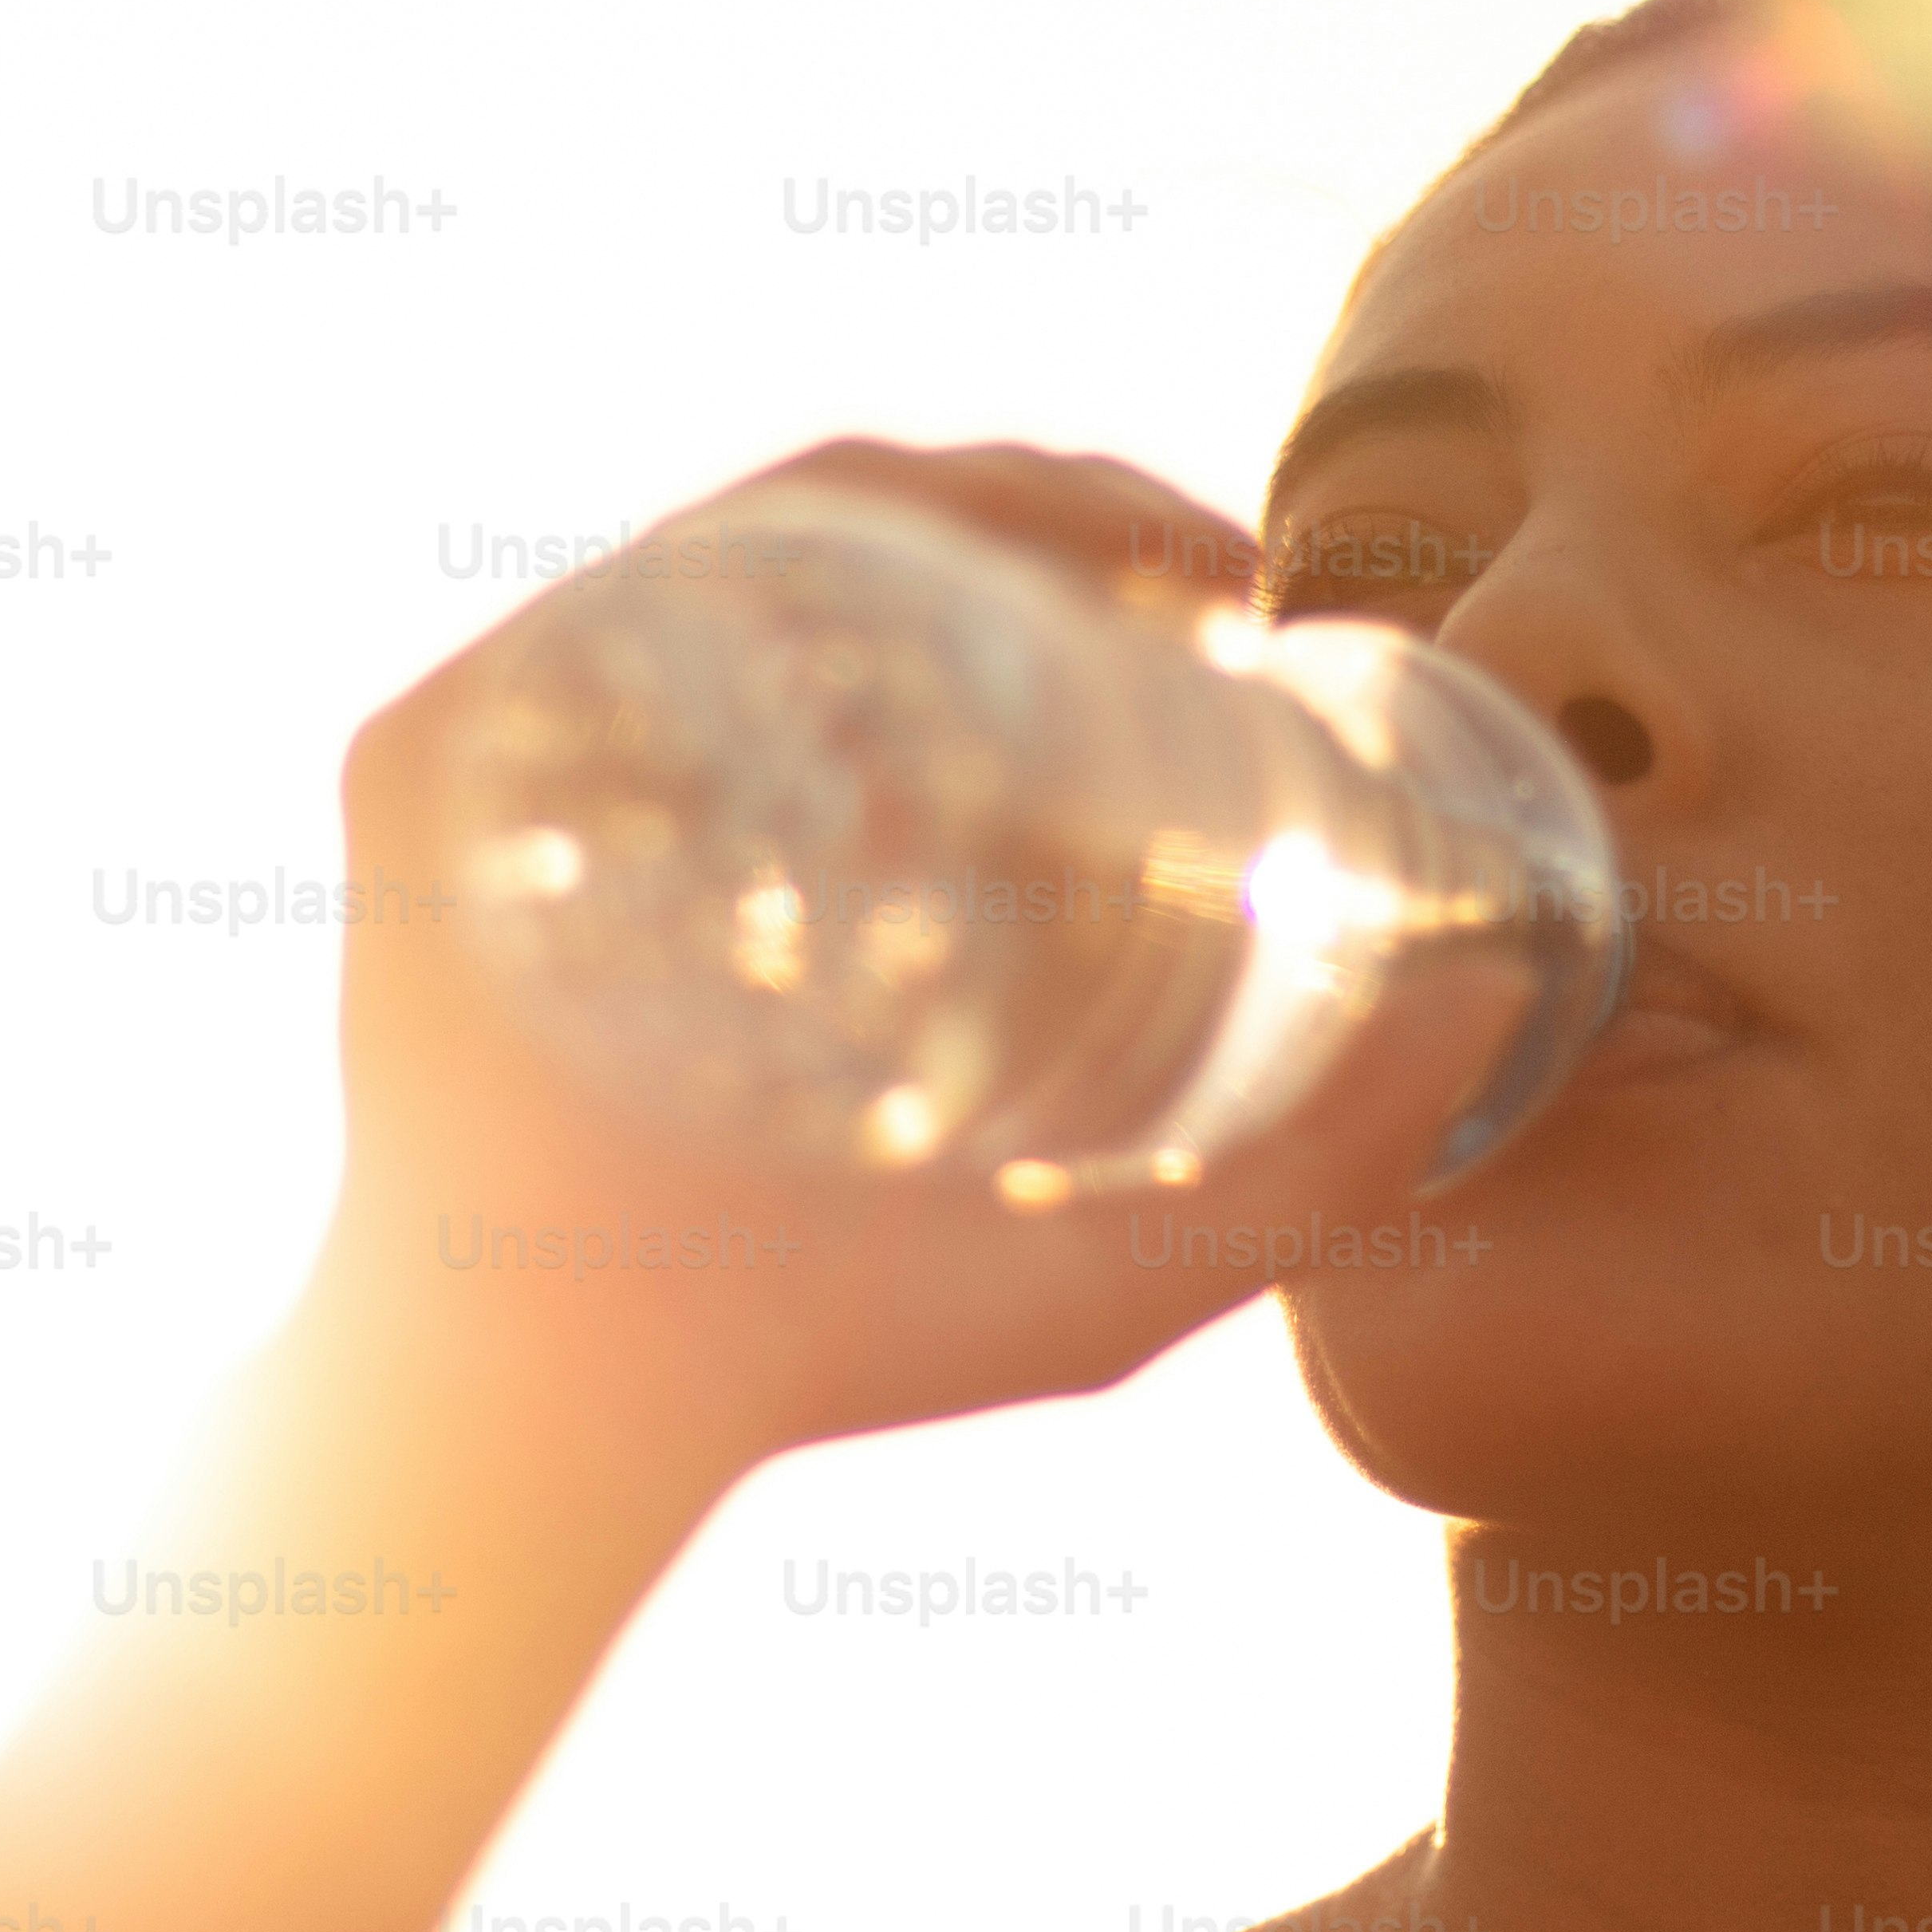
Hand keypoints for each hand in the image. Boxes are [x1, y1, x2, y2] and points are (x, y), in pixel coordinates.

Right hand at [280, 439, 1532, 1493]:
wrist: (579, 1437)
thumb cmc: (823, 1352)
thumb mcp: (1134, 1256)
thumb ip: (1327, 1156)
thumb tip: (1506, 1005)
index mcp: (798, 815)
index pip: (965, 600)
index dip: (1119, 545)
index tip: (1256, 593)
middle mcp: (662, 742)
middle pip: (875, 531)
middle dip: (1064, 500)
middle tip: (1214, 570)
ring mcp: (535, 739)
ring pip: (757, 530)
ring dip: (951, 494)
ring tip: (1113, 556)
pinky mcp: (425, 765)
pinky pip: (593, 593)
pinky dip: (740, 551)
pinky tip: (899, 577)